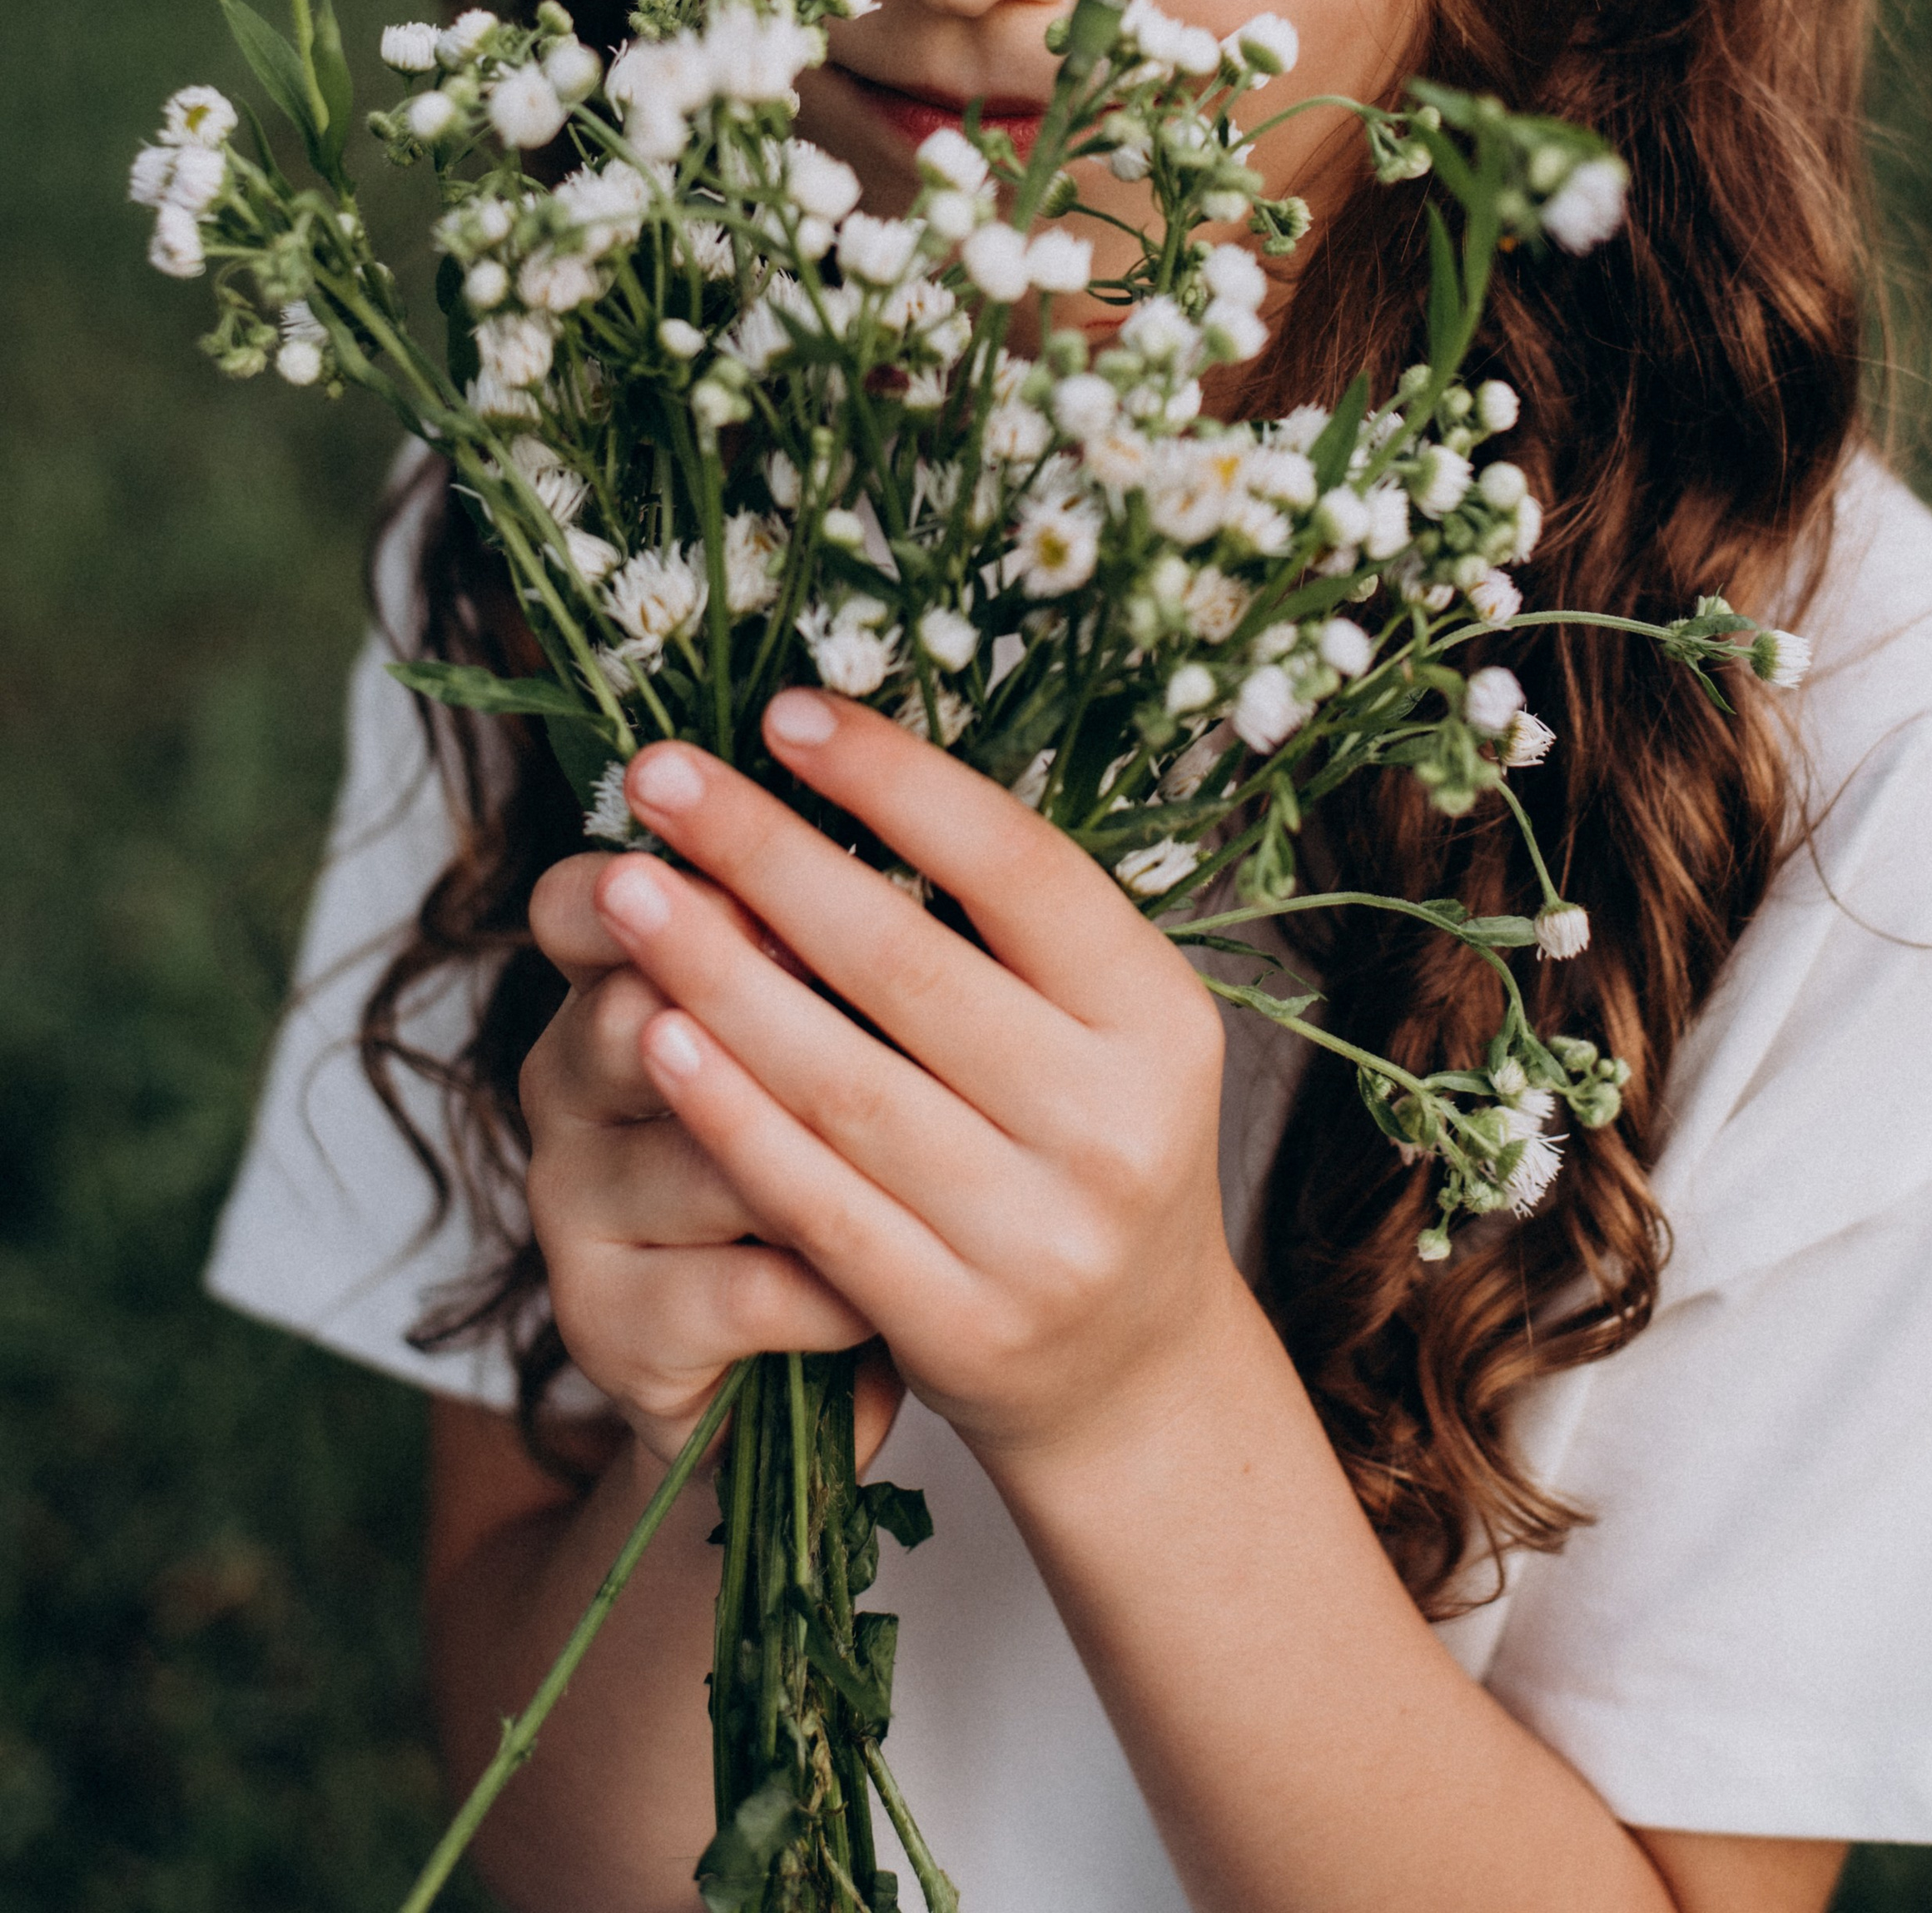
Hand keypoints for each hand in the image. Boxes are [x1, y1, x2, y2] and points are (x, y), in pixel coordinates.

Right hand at [521, 852, 894, 1466]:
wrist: (805, 1363)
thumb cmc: (852, 1148)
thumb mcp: (844, 1024)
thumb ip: (848, 944)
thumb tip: (924, 838)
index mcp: (612, 978)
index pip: (574, 905)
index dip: (641, 880)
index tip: (746, 864)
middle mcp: (572, 1084)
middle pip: (627, 1013)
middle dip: (743, 994)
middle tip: (835, 977)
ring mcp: (578, 1208)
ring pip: (699, 1159)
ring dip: (814, 1155)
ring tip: (925, 1152)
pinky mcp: (613, 1329)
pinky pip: (741, 1291)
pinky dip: (827, 1289)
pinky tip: (889, 1294)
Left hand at [591, 691, 1242, 1471]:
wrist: (1130, 1369)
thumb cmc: (1082, 1140)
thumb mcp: (1098, 1023)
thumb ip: (997, 920)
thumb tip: (829, 763)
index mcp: (1158, 1016)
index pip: (1020, 868)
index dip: (898, 781)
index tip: (783, 711)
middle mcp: (1113, 1125)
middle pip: (907, 965)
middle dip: (765, 855)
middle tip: (657, 775)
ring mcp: (1037, 1236)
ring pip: (841, 1082)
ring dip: (716, 975)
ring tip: (624, 890)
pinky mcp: (955, 1325)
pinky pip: (813, 1198)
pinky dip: (727, 1111)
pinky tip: (656, 1033)